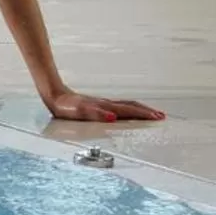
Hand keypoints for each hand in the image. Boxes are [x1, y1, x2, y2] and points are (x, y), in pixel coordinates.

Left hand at [43, 89, 163, 123]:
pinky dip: (128, 109)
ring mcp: (103, 104)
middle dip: (146, 112)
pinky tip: (126, 113)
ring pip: (126, 105)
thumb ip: (97, 114)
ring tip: (150, 113)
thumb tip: (113, 117)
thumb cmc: (66, 106)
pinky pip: (118, 106)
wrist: (54, 97)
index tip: (158, 117)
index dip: (144, 115)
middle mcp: (106, 104)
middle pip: (131, 106)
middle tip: (160, 116)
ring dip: (139, 109)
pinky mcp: (98, 105)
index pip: (129, 111)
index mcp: (105, 107)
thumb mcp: (80, 111)